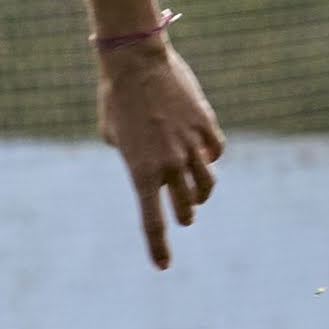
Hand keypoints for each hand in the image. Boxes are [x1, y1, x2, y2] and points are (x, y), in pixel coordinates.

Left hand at [100, 40, 223, 270]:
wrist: (136, 62)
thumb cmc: (116, 98)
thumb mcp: (114, 134)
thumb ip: (131, 156)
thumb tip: (150, 164)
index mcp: (140, 172)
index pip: (152, 222)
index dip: (158, 247)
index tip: (163, 266)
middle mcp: (169, 165)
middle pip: (185, 207)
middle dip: (184, 214)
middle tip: (185, 216)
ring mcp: (190, 146)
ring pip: (206, 184)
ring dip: (200, 193)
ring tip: (197, 193)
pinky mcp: (206, 127)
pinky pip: (214, 153)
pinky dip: (209, 158)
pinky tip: (203, 157)